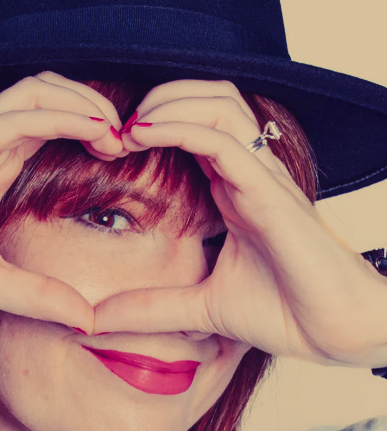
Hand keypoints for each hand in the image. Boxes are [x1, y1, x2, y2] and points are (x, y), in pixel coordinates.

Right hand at [0, 73, 125, 329]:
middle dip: (100, 107)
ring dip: (86, 102)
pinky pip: (14, 116)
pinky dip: (59, 115)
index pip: (55, 125)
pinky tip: (93, 131)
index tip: (131, 159)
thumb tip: (86, 322)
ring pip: (39, 91)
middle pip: (54, 95)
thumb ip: (38, 297)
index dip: (97, 130)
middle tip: (136, 139)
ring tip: (118, 131)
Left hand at [92, 79, 386, 366]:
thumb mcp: (199, 310)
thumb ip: (149, 309)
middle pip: (206, 99)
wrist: (336, 331)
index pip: (192, 129)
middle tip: (107, 129)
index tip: (104, 147)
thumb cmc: (286, 313)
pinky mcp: (271, 191)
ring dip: (166, 103)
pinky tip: (143, 132)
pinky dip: (181, 127)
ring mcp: (263, 176)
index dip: (148, 127)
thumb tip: (94, 321)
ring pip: (217, 104)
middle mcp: (250, 173)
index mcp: (234, 190)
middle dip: (154, 100)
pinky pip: (224, 140)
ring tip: (124, 126)